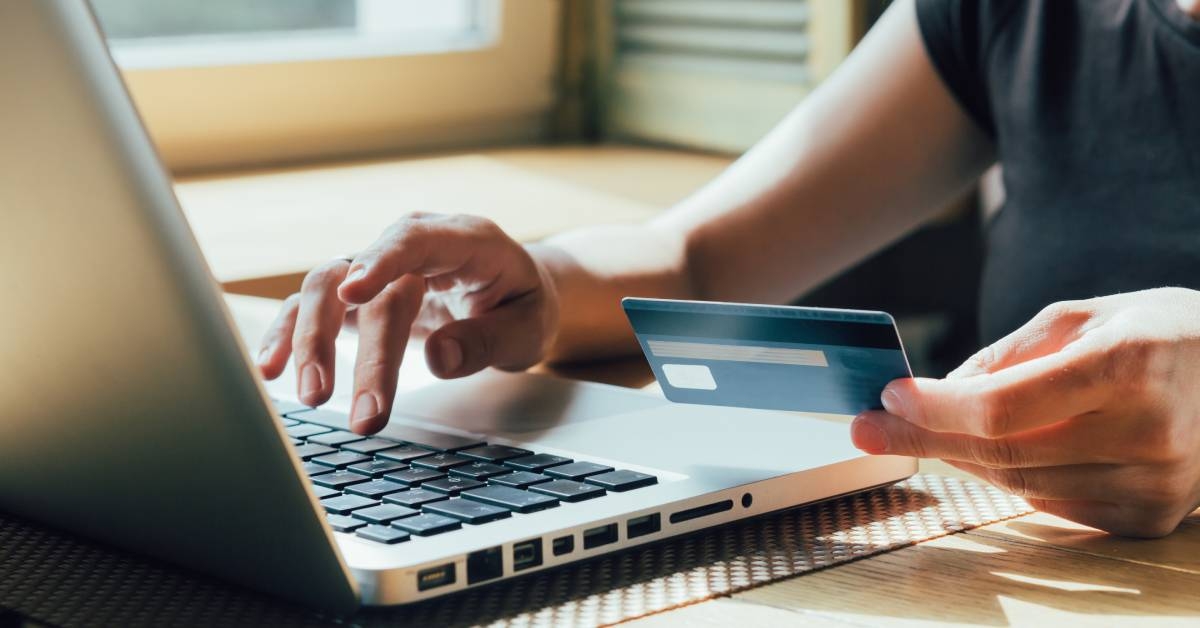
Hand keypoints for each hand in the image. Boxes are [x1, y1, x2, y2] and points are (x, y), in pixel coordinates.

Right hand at [256, 213, 559, 433]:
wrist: (515, 297)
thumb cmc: (522, 307)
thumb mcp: (529, 327)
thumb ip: (489, 341)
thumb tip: (439, 359)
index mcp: (464, 240)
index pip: (415, 239)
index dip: (382, 260)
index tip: (355, 292)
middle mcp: (412, 245)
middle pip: (366, 279)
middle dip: (361, 349)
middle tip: (365, 414)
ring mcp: (380, 267)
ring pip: (327, 288)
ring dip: (312, 341)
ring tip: (313, 397)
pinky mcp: (359, 294)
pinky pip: (315, 307)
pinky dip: (290, 334)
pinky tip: (271, 368)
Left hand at [851, 287, 1199, 536]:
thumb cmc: (1156, 334)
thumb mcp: (1080, 317)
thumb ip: (1006, 356)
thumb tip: (937, 393)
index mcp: (1129, 365)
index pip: (1005, 407)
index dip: (937, 408)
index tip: (890, 396)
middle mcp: (1148, 432)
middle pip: (1003, 452)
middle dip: (924, 438)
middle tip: (869, 427)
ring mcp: (1154, 484)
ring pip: (1020, 483)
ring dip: (961, 457)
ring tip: (925, 431)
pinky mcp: (1149, 517)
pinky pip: (1051, 503)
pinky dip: (1010, 477)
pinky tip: (988, 452)